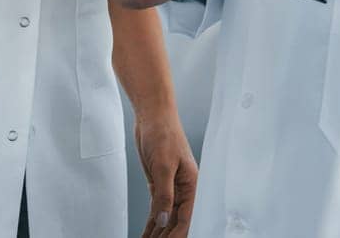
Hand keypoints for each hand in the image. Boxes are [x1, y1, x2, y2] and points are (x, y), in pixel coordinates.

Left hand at [135, 111, 197, 237]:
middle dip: (166, 236)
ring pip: (166, 217)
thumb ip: (164, 195)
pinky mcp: (159, 184)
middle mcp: (183, 189)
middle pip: (176, 221)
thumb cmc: (163, 133)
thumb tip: (164, 220)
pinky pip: (157, 208)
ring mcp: (171, 187)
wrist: (153, 114)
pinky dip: (152, 222)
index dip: (176, 235)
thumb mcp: (163, 165)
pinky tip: (147, 233)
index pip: (185, 218)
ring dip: (158, 232)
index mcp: (192, 185)